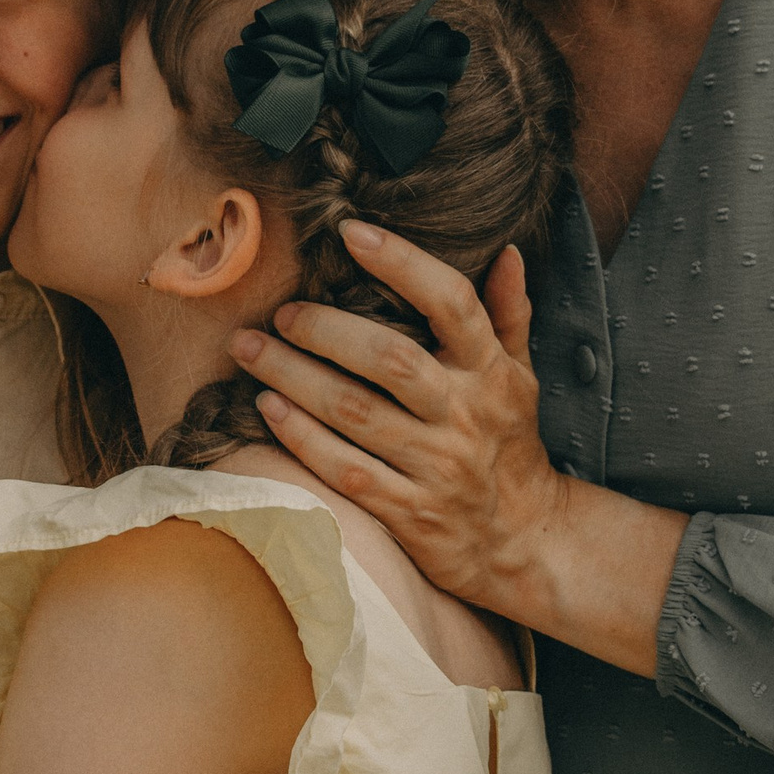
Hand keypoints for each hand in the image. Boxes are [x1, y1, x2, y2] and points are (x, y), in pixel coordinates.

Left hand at [232, 228, 687, 673]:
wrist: (525, 541)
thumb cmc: (511, 444)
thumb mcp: (521, 376)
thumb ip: (508, 313)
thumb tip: (507, 251)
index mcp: (490, 372)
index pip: (451, 303)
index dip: (403, 263)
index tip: (352, 232)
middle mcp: (463, 415)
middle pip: (390, 359)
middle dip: (326, 330)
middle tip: (280, 311)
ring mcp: (435, 467)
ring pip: (356, 413)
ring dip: (295, 377)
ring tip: (249, 349)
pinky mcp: (409, 513)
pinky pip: (346, 470)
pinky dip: (303, 438)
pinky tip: (268, 408)